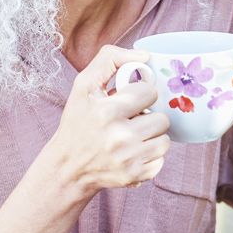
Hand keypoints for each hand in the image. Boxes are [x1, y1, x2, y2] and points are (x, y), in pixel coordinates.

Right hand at [48, 44, 169, 192]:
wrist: (67, 168)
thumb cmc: (78, 122)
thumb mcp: (83, 86)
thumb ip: (110, 60)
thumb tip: (145, 56)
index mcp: (106, 112)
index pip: (149, 92)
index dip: (139, 94)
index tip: (126, 101)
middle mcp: (119, 137)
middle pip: (161, 118)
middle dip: (147, 117)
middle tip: (129, 121)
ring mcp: (128, 159)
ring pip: (165, 139)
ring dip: (151, 137)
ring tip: (132, 136)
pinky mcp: (135, 175)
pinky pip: (161, 160)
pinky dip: (150, 156)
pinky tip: (132, 153)